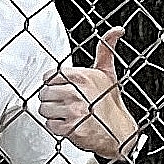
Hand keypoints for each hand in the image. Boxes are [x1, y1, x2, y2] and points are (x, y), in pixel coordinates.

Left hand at [37, 27, 136, 158]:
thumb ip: (106, 49)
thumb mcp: (108, 73)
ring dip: (54, 114)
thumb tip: (117, 30)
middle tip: (68, 105)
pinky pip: (50, 125)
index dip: (55, 85)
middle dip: (53, 100)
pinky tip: (71, 125)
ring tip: (69, 115)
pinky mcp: (71, 128)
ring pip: (45, 109)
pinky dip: (58, 128)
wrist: (119, 133)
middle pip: (44, 93)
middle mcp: (76, 92)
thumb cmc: (110, 103)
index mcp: (81, 76)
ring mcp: (73, 111)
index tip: (66, 90)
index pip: (48, 77)